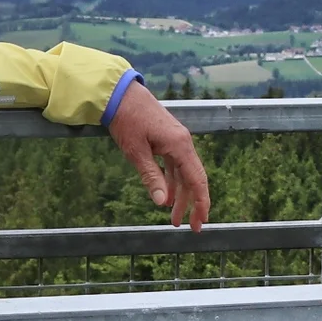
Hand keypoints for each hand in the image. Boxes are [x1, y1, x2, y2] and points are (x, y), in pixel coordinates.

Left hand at [107, 82, 210, 230]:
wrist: (120, 94)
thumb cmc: (127, 120)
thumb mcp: (136, 152)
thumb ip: (151, 177)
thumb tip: (162, 203)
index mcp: (180, 146)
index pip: (197, 180)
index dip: (201, 202)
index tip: (201, 221)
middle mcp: (183, 143)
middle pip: (192, 179)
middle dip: (190, 204)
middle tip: (188, 226)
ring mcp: (176, 140)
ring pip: (183, 173)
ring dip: (179, 195)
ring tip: (173, 218)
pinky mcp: (167, 138)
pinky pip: (175, 164)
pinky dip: (172, 181)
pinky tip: (166, 195)